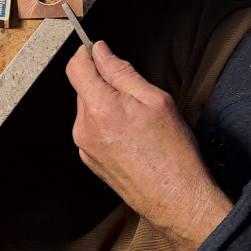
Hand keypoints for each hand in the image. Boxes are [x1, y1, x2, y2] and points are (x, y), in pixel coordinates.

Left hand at [66, 41, 232, 250]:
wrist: (176, 199)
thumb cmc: (172, 153)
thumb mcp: (155, 100)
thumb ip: (121, 71)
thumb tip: (101, 51)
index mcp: (99, 108)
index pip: (75, 67)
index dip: (86, 54)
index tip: (98, 51)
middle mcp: (84, 128)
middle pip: (83, 88)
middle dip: (103, 83)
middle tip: (134, 95)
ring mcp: (84, 146)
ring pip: (88, 109)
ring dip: (106, 105)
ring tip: (136, 121)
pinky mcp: (89, 159)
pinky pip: (92, 129)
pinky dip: (106, 125)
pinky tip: (130, 136)